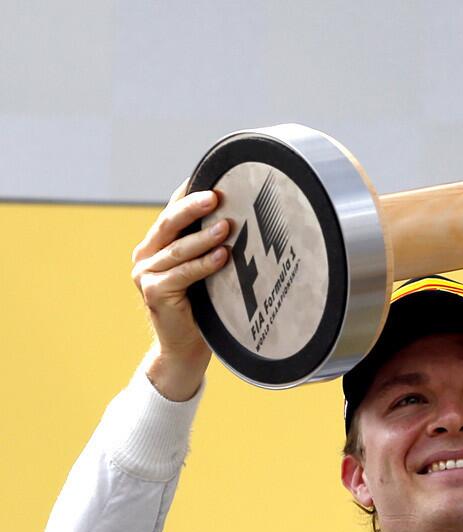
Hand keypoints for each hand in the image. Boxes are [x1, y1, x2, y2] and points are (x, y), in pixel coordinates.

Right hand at [130, 182, 229, 399]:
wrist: (185, 348)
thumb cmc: (202, 307)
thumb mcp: (204, 270)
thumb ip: (208, 246)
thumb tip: (239, 216)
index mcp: (156, 245)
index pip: (171, 211)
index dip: (187, 193)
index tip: (212, 176)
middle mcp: (146, 256)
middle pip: (169, 224)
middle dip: (192, 207)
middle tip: (215, 195)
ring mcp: (146, 274)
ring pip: (178, 249)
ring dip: (203, 236)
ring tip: (226, 226)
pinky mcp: (154, 292)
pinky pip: (182, 273)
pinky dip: (204, 264)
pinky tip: (222, 256)